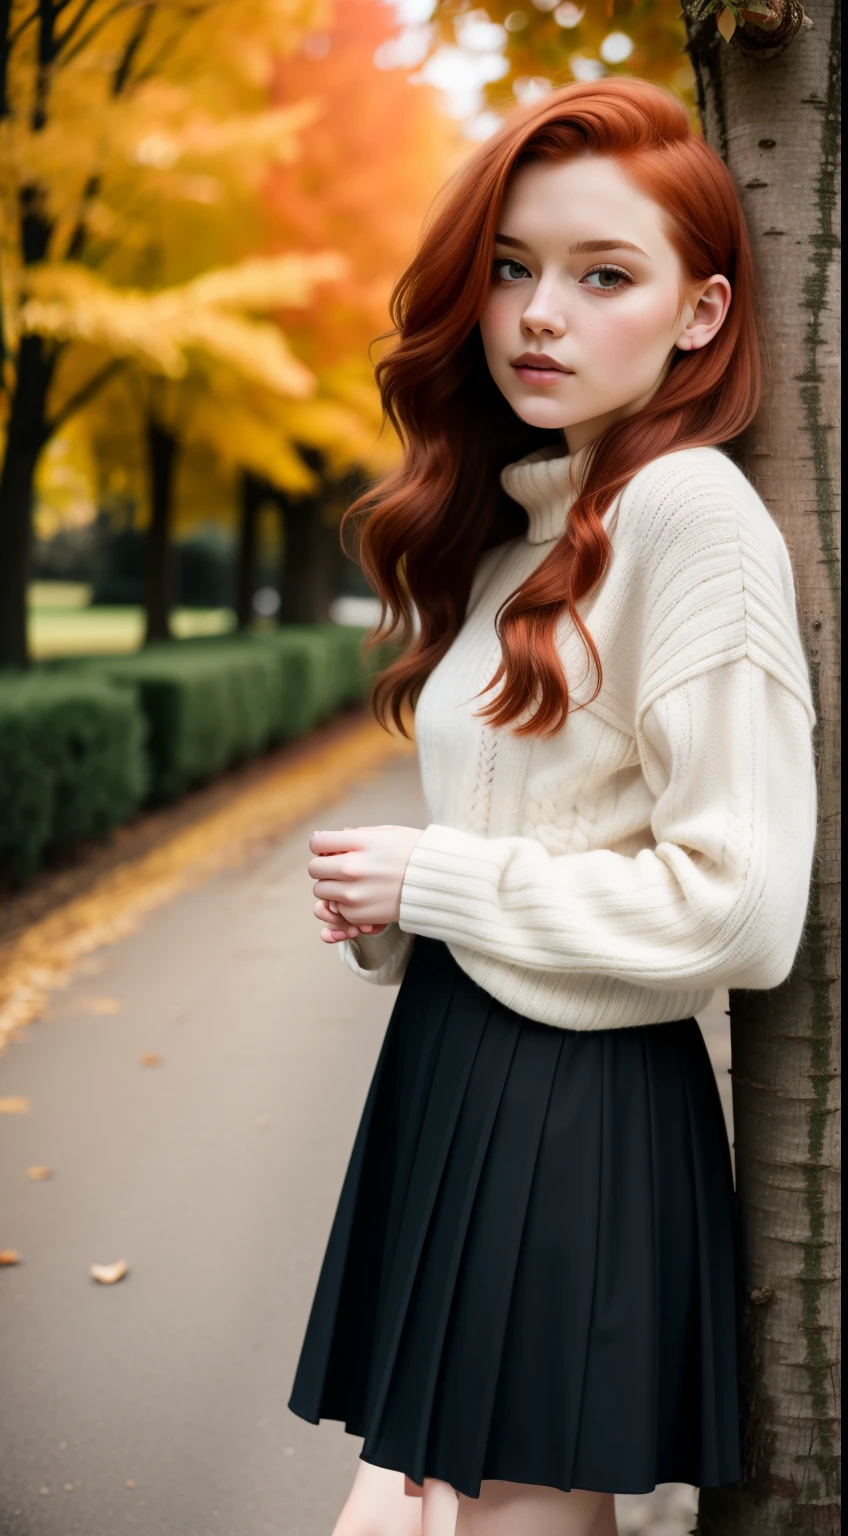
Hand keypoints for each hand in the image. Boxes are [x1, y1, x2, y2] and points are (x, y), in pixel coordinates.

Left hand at [308, 823, 425, 935]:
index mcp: (360, 843)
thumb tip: (340, 836)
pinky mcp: (359, 914)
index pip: (318, 842)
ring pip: (321, 891)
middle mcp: (353, 867)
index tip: (328, 848)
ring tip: (351, 885)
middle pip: (314, 868)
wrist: (439, 884)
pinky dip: (344, 905)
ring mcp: (354, 893)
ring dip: (331, 887)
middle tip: (338, 868)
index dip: (321, 845)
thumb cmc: (417, 854)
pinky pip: (337, 909)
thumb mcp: (390, 833)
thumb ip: (359, 835)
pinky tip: (362, 898)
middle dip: (324, 867)